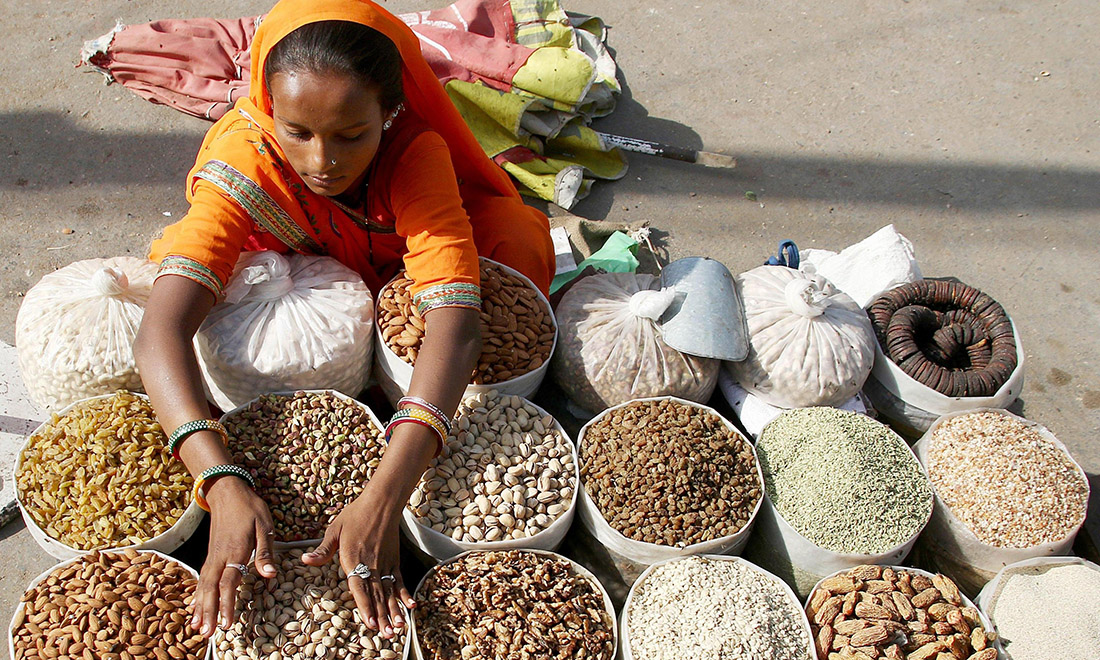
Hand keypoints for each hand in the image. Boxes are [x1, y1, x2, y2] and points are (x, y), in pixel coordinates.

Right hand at [191, 477, 277, 637]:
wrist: (227, 492)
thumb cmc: (249, 508)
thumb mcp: (264, 525)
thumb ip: (265, 551)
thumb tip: (269, 574)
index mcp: (235, 550)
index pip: (229, 581)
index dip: (227, 603)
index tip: (226, 622)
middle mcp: (220, 556)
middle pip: (211, 588)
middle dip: (208, 611)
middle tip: (206, 633)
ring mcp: (212, 555)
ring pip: (203, 585)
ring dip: (200, 606)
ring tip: (197, 627)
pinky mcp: (210, 554)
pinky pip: (201, 578)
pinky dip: (197, 594)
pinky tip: (194, 606)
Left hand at [302, 488, 414, 637]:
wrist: (381, 502)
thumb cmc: (355, 514)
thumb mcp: (334, 530)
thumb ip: (322, 550)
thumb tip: (305, 560)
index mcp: (354, 559)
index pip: (360, 587)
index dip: (366, 606)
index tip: (370, 622)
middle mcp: (371, 564)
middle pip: (377, 594)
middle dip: (381, 616)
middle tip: (386, 634)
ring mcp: (385, 563)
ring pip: (389, 591)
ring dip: (393, 610)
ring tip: (397, 627)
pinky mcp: (394, 560)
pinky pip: (399, 580)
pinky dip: (405, 594)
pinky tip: (410, 606)